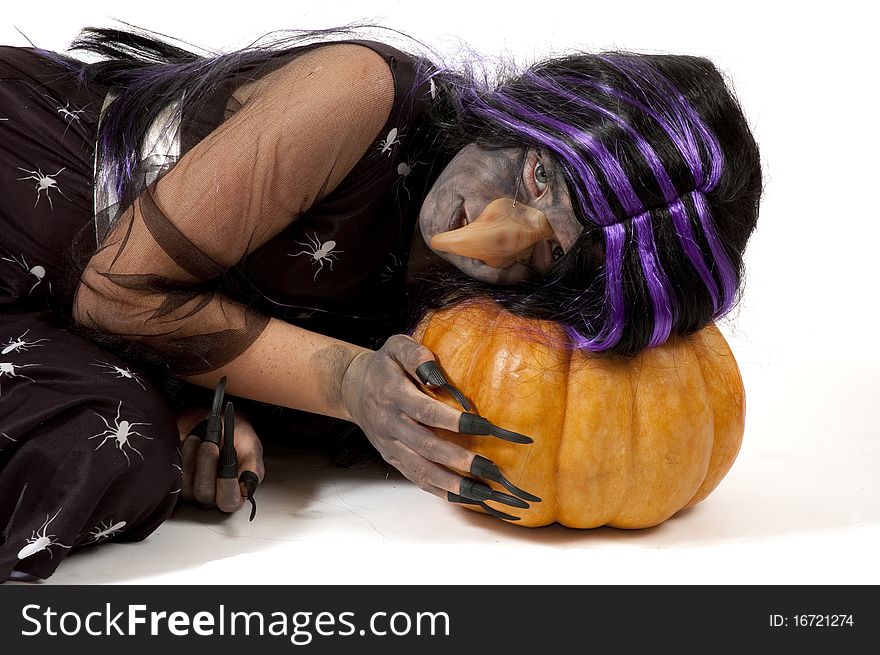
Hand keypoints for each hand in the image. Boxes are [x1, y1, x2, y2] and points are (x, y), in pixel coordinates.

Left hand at [175, 403, 265, 512]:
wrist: (216, 421)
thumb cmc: (236, 435)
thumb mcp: (252, 447)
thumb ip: (253, 468)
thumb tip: (247, 487)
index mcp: (234, 494)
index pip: (229, 501)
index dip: (227, 484)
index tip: (227, 461)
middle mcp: (211, 497)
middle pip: (204, 493)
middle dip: (207, 464)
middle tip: (211, 441)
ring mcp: (190, 490)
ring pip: (185, 484)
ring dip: (192, 455)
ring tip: (200, 436)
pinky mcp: (174, 480)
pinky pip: (172, 473)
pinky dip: (180, 453)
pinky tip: (190, 439)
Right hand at [340, 334, 540, 520]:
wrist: (352, 388)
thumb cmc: (384, 366)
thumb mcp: (396, 347)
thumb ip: (416, 354)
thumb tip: (438, 376)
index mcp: (393, 394)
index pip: (426, 410)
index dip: (454, 420)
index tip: (485, 425)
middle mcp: (390, 423)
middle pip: (426, 446)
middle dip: (458, 459)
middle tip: (488, 468)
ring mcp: (390, 444)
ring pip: (420, 469)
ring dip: (451, 483)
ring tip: (480, 492)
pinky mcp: (391, 458)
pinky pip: (415, 477)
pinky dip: (439, 490)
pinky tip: (463, 496)